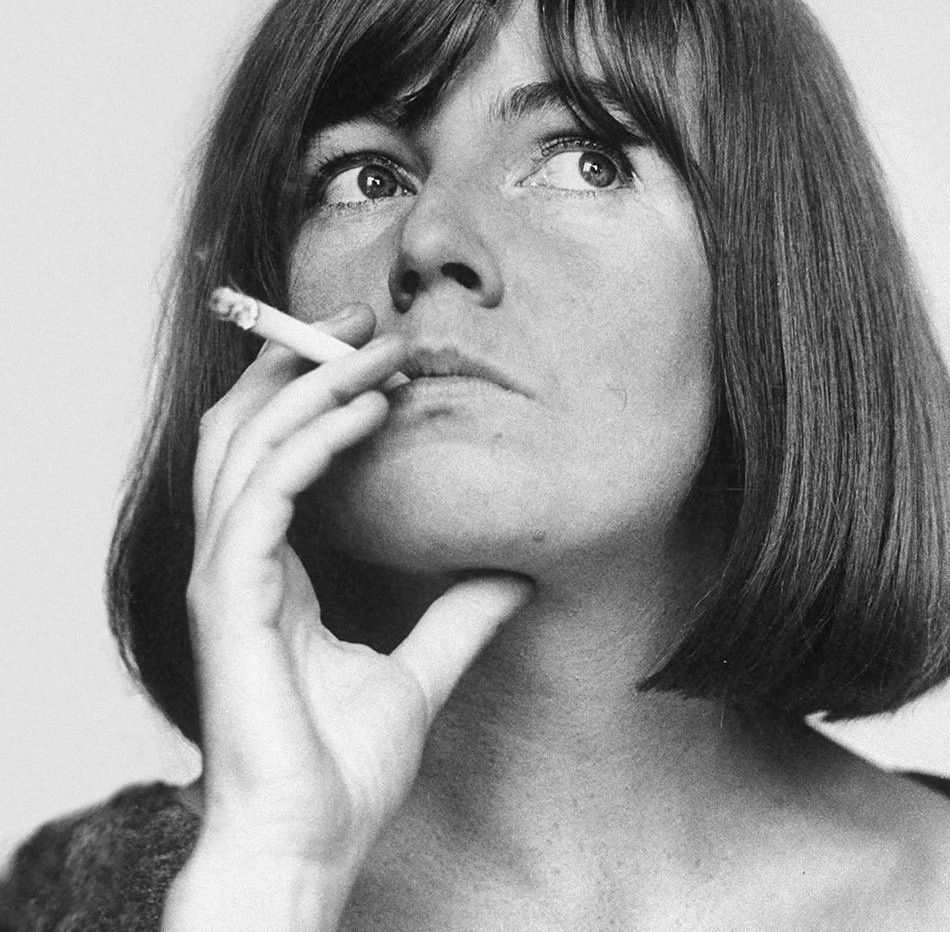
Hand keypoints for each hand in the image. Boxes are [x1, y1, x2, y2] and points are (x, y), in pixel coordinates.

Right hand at [166, 306, 530, 929]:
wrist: (308, 845)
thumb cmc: (341, 774)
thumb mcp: (416, 673)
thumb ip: (456, 617)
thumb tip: (514, 574)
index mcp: (266, 571)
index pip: (269, 451)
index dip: (312, 391)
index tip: (376, 354)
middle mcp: (235, 561)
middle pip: (243, 426)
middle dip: (297, 360)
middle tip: (363, 316)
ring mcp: (225, 575)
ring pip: (246, 441)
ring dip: (310, 384)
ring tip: (375, 348)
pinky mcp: (230, 594)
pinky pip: (263, 490)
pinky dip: (309, 441)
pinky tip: (363, 413)